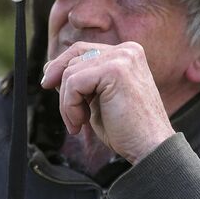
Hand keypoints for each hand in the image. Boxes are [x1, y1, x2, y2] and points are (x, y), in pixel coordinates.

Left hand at [40, 41, 175, 163]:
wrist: (150, 148)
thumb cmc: (126, 128)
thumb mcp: (97, 98)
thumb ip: (80, 79)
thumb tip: (49, 68)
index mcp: (126, 53)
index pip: (82, 50)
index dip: (62, 68)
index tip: (51, 88)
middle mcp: (126, 50)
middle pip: (74, 56)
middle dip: (62, 86)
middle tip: (69, 115)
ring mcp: (122, 57)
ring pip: (71, 71)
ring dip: (67, 103)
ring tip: (79, 123)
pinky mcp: (115, 70)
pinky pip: (74, 83)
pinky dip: (70, 106)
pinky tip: (81, 123)